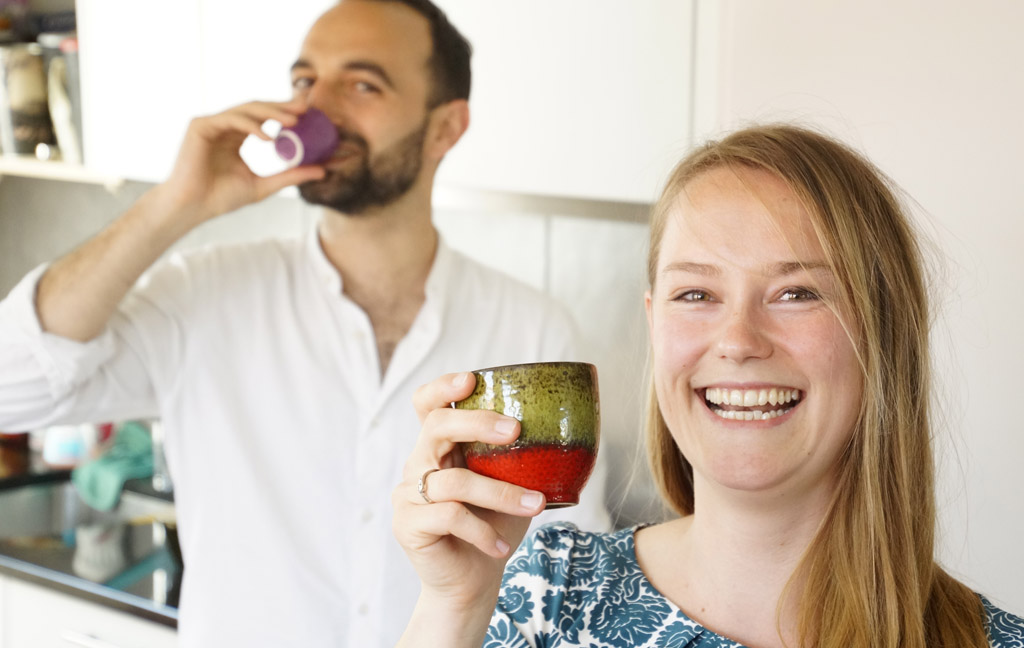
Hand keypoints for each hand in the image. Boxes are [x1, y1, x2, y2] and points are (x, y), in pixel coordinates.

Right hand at [156, 100, 326, 229]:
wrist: (193, 207)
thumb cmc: (221, 198)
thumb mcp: (264, 186)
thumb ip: (290, 175)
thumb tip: (322, 171)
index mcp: (238, 137)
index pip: (265, 119)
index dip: (286, 114)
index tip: (310, 115)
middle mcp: (225, 127)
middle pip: (258, 109)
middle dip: (282, 107)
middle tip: (306, 110)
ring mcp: (212, 124)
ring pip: (246, 110)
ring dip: (271, 113)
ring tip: (293, 121)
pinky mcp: (200, 125)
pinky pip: (230, 119)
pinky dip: (250, 126)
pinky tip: (268, 137)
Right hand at [392, 372, 546, 612]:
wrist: (472, 582)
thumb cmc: (494, 526)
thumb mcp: (510, 485)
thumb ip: (519, 458)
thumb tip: (571, 432)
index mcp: (440, 448)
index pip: (427, 405)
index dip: (442, 387)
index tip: (471, 380)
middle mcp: (419, 464)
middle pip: (436, 427)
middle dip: (476, 423)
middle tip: (514, 430)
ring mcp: (408, 494)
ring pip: (454, 481)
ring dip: (500, 494)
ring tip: (535, 506)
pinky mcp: (408, 524)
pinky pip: (450, 517)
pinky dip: (483, 531)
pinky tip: (502, 545)